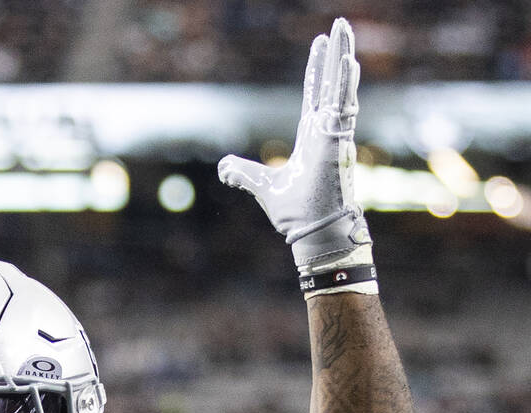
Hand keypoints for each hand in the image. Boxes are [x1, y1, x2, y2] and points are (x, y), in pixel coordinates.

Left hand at [218, 18, 370, 269]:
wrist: (311, 231)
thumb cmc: (295, 213)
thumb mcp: (260, 186)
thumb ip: (242, 173)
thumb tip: (222, 168)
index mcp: (313, 137)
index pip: (316, 95)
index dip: (317, 70)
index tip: (320, 45)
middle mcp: (327, 131)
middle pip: (332, 83)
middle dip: (335, 53)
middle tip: (339, 24)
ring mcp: (335, 134)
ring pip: (341, 87)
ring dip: (343, 58)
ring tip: (345, 30)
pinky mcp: (338, 142)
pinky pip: (344, 106)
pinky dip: (345, 84)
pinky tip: (347, 60)